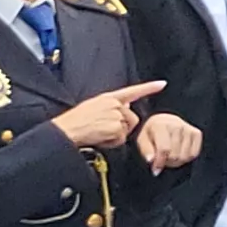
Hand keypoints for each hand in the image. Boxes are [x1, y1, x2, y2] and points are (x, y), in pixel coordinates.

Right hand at [50, 81, 164, 150]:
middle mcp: (114, 104)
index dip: (149, 88)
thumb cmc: (74, 122)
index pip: (132, 91)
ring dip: (116, 135)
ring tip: (99, 133)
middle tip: (103, 129)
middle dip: (122, 127)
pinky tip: (99, 138)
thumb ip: (111, 105)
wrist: (65, 130)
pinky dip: (111, 142)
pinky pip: (120, 139)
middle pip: (132, 119)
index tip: (162, 84)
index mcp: (108, 98)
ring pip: (127, 130)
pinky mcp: (115, 127)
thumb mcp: (93, 107)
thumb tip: (126, 105)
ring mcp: (115, 115)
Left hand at [134, 113, 202, 171]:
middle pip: (175, 155)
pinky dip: (186, 157)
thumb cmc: (152, 132)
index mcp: (160, 125)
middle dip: (168, 161)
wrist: (165, 121)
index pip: (164, 149)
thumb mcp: (142, 140)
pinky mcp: (196, 133)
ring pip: (185, 156)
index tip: (155, 168)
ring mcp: (188, 129)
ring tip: (170, 155)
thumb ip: (145, 150)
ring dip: (177, 161)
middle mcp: (176, 125)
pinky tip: (179, 152)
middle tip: (162, 159)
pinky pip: (193, 154)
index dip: (160, 162)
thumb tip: (150, 160)